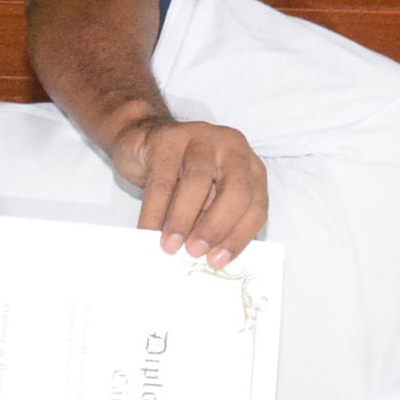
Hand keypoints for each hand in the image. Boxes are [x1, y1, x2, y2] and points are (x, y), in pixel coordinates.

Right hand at [111, 113, 268, 266]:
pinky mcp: (167, 140)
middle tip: (197, 253)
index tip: (218, 261)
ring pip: (198, 181)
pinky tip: (148, 231)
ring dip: (183, 219)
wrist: (143, 138)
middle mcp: (232, 147)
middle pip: (236, 189)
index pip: (255, 205)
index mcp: (249, 167)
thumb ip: (212, 219)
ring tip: (171, 246)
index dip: (239, 236)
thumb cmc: (180, 175)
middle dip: (217, 226)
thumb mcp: (206, 196)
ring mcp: (200, 138)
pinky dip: (154, 211)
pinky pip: (162, 181)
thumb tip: (207, 256)